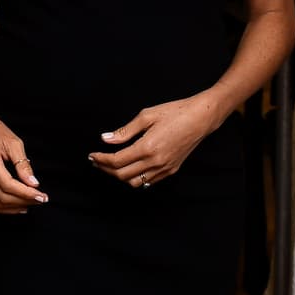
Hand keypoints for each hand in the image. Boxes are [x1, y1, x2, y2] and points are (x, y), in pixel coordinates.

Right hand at [0, 112, 47, 213]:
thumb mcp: (14, 143)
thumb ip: (23, 165)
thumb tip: (33, 183)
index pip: (8, 184)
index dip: (26, 193)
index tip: (41, 196)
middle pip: (2, 197)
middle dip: (24, 201)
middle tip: (40, 200)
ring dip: (16, 207)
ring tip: (32, 203)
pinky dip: (6, 207)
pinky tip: (19, 206)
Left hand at [88, 94, 223, 188]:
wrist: (201, 118)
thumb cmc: (175, 112)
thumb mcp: (147, 116)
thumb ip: (125, 131)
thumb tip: (105, 139)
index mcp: (147, 147)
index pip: (116, 161)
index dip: (101, 159)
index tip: (92, 155)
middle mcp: (155, 162)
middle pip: (122, 175)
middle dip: (106, 169)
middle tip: (97, 161)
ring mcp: (164, 168)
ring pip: (134, 182)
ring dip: (119, 176)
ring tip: (111, 165)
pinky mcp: (171, 170)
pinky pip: (148, 181)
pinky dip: (135, 178)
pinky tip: (130, 168)